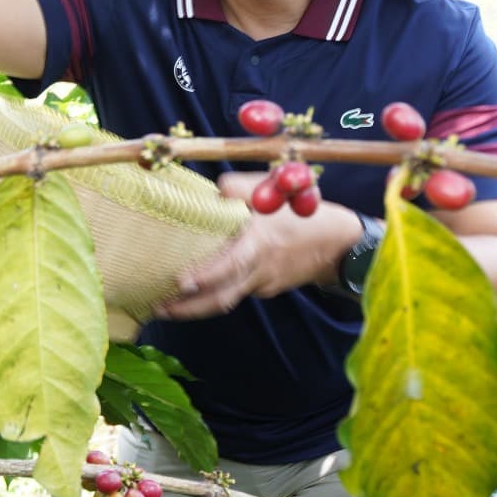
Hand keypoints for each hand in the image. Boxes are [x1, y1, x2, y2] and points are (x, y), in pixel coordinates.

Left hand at [149, 174, 365, 319]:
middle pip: (221, 296)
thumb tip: (215, 190)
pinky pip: (238, 292)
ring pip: (226, 299)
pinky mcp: (266, 289)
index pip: (230, 265)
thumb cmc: (303, 212)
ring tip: (164, 308)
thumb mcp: (277, 191)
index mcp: (260, 242)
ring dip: (195, 308)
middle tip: (156, 307)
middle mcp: (259, 268)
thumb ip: (242, 188)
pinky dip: (215, 295)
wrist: (340, 244)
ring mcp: (262, 283)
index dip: (205, 275)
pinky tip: (194, 294)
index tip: (180, 283)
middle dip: (187, 307)